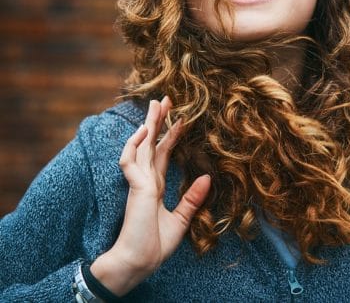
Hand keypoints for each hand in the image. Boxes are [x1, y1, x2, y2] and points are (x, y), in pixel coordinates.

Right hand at [90, 97, 210, 295]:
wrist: (140, 261)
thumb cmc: (155, 245)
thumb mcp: (181, 219)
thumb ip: (192, 199)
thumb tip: (207, 178)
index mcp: (154, 186)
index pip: (162, 154)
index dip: (170, 136)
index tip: (180, 119)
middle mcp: (145, 180)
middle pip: (150, 143)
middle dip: (157, 121)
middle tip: (165, 99)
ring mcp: (138, 182)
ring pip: (141, 145)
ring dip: (148, 124)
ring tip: (157, 104)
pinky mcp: (135, 188)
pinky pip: (130, 160)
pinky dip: (135, 144)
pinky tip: (145, 130)